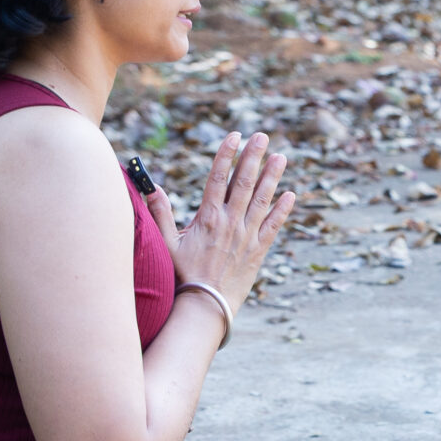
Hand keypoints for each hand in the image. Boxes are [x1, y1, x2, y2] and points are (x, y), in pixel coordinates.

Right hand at [150, 131, 294, 310]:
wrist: (206, 305)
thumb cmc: (183, 275)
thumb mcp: (166, 243)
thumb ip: (160, 213)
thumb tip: (150, 187)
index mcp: (208, 218)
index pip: (218, 178)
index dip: (227, 155)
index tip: (235, 136)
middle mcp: (230, 223)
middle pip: (244, 183)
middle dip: (253, 157)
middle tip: (262, 136)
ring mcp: (247, 236)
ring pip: (263, 200)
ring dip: (272, 177)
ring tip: (281, 156)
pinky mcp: (259, 250)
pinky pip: (274, 226)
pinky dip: (283, 210)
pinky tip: (291, 194)